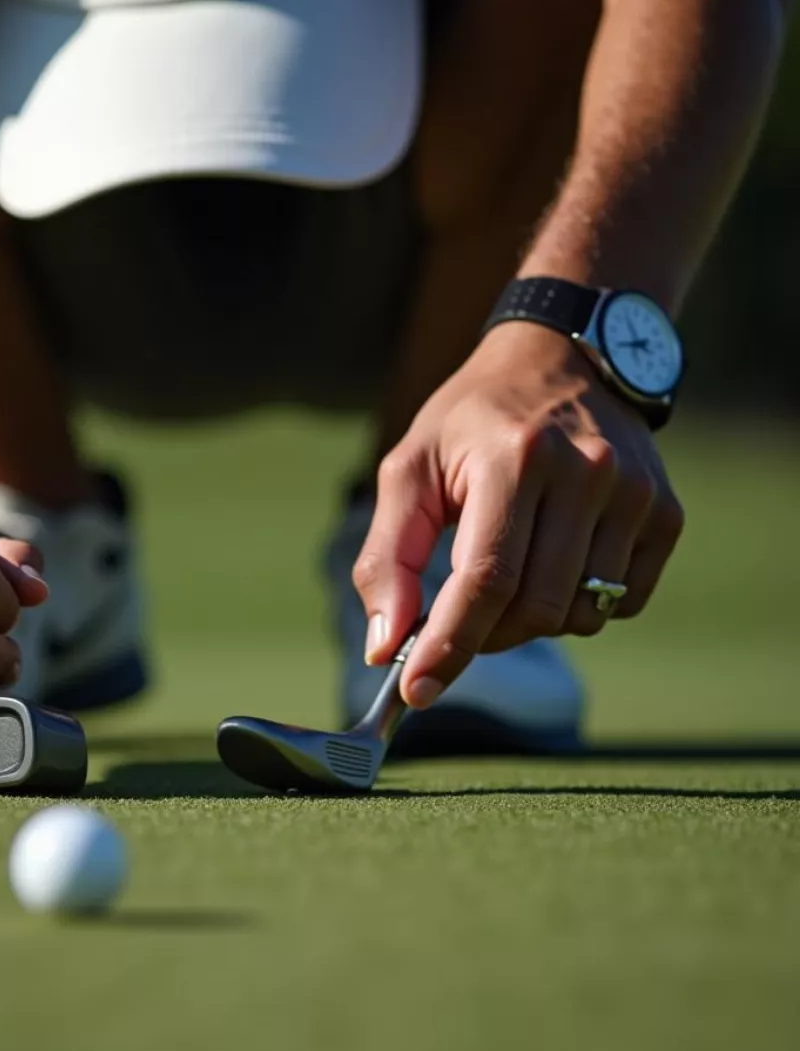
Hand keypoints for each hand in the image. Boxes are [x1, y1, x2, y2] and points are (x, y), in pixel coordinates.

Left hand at [354, 320, 684, 709]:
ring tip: (505, 574)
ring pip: (581, 615)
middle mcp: (587, 471)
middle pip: (535, 608)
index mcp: (515, 457)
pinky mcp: (664, 511)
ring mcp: (635, 492)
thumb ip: (388, 558)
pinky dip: (579, 605)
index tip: (418, 691)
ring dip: (530, 622)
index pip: (486, 579)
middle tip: (455, 622)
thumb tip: (386, 646)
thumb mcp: (409, 470)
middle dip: (484, 636)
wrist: (559, 358)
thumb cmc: (470, 421)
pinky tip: (552, 563)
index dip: (449, 645)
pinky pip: (622, 602)